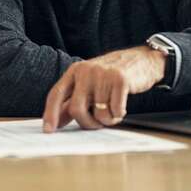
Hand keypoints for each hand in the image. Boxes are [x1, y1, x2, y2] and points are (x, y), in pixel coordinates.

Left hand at [42, 46, 165, 131]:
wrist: (142, 60)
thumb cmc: (111, 76)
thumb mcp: (88, 83)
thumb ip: (72, 101)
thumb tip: (56, 123)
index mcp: (74, 71)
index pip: (56, 94)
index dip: (50, 114)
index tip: (47, 131)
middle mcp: (86, 70)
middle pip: (76, 109)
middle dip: (86, 123)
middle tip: (97, 124)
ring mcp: (103, 74)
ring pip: (98, 114)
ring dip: (107, 120)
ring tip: (113, 111)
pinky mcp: (120, 80)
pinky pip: (115, 111)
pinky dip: (118, 115)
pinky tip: (121, 107)